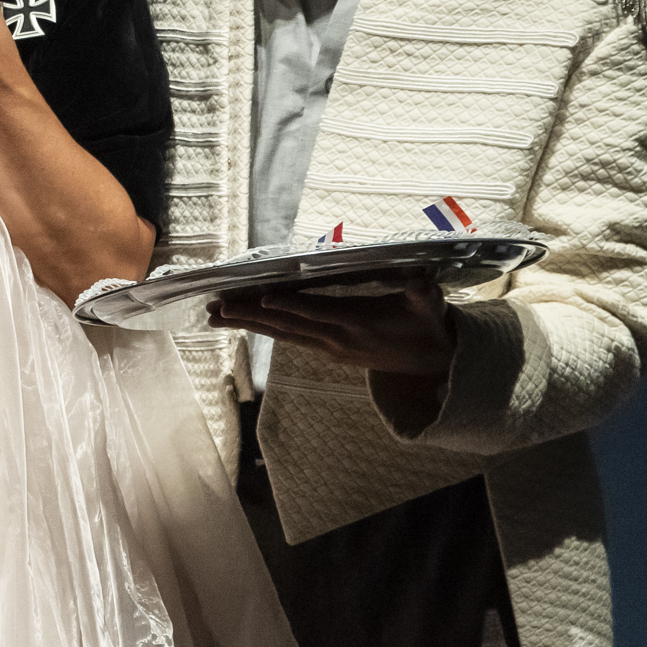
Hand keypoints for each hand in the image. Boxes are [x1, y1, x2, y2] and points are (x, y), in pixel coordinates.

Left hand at [213, 271, 461, 386]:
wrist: (432, 364)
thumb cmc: (428, 327)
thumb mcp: (431, 308)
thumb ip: (423, 294)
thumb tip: (420, 282)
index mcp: (359, 322)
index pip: (318, 312)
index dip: (291, 306)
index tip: (262, 299)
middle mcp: (337, 338)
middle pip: (288, 325)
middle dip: (250, 316)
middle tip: (216, 308)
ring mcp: (329, 347)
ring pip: (282, 334)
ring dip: (247, 325)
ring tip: (213, 315)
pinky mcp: (327, 351)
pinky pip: (289, 339)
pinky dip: (263, 330)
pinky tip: (240, 323)